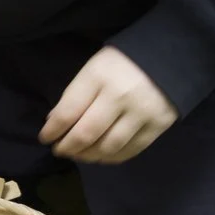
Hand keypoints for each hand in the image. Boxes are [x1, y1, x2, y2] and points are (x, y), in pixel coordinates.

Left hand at [39, 46, 177, 163]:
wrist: (170, 57)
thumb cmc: (122, 62)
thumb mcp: (93, 68)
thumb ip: (75, 95)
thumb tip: (55, 123)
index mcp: (98, 77)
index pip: (68, 112)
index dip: (52, 131)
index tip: (45, 138)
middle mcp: (119, 96)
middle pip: (87, 133)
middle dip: (68, 147)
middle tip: (60, 151)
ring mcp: (141, 113)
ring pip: (108, 146)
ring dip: (88, 156)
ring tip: (79, 155)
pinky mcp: (159, 125)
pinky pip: (131, 150)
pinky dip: (112, 157)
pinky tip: (101, 156)